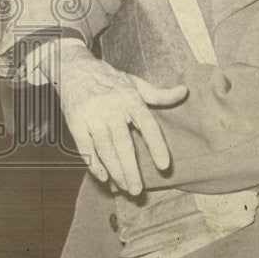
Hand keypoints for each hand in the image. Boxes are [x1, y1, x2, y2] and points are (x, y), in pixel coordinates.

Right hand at [56, 44, 186, 194]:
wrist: (74, 67)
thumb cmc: (109, 78)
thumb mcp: (135, 83)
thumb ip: (159, 94)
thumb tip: (184, 92)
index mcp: (130, 99)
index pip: (147, 124)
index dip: (156, 145)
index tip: (163, 165)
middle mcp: (111, 108)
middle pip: (123, 143)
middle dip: (130, 169)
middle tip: (138, 190)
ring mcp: (92, 116)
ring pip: (104, 148)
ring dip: (114, 170)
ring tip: (125, 187)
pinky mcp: (76, 122)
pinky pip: (85, 147)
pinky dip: (93, 163)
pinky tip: (103, 177)